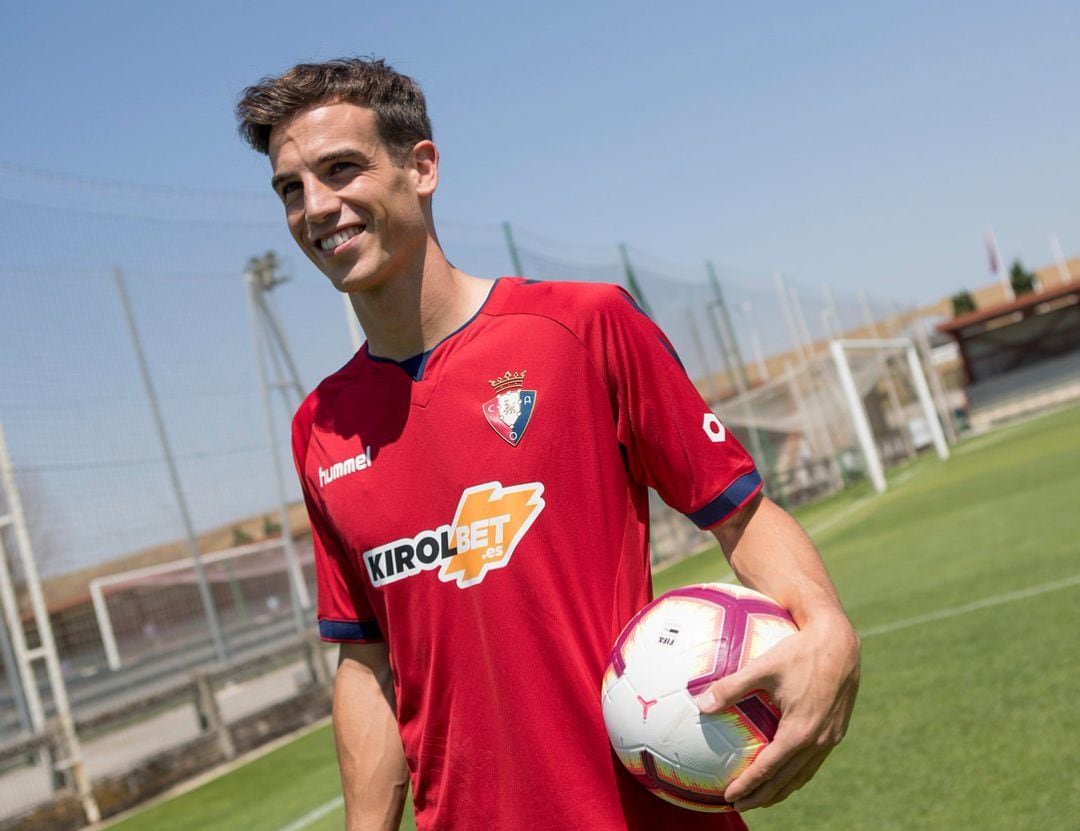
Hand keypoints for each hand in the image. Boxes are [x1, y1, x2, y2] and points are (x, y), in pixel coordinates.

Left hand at [695, 614, 859, 811]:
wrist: (840, 642)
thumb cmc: (799, 651)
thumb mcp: (762, 667)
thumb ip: (730, 687)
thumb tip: (700, 703)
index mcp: (799, 732)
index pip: (768, 770)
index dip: (747, 786)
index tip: (728, 797)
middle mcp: (818, 741)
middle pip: (786, 781)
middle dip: (762, 797)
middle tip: (739, 805)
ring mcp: (830, 738)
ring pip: (803, 775)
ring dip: (780, 789)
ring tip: (760, 796)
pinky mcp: (837, 731)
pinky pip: (814, 761)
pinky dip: (796, 773)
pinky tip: (784, 769)